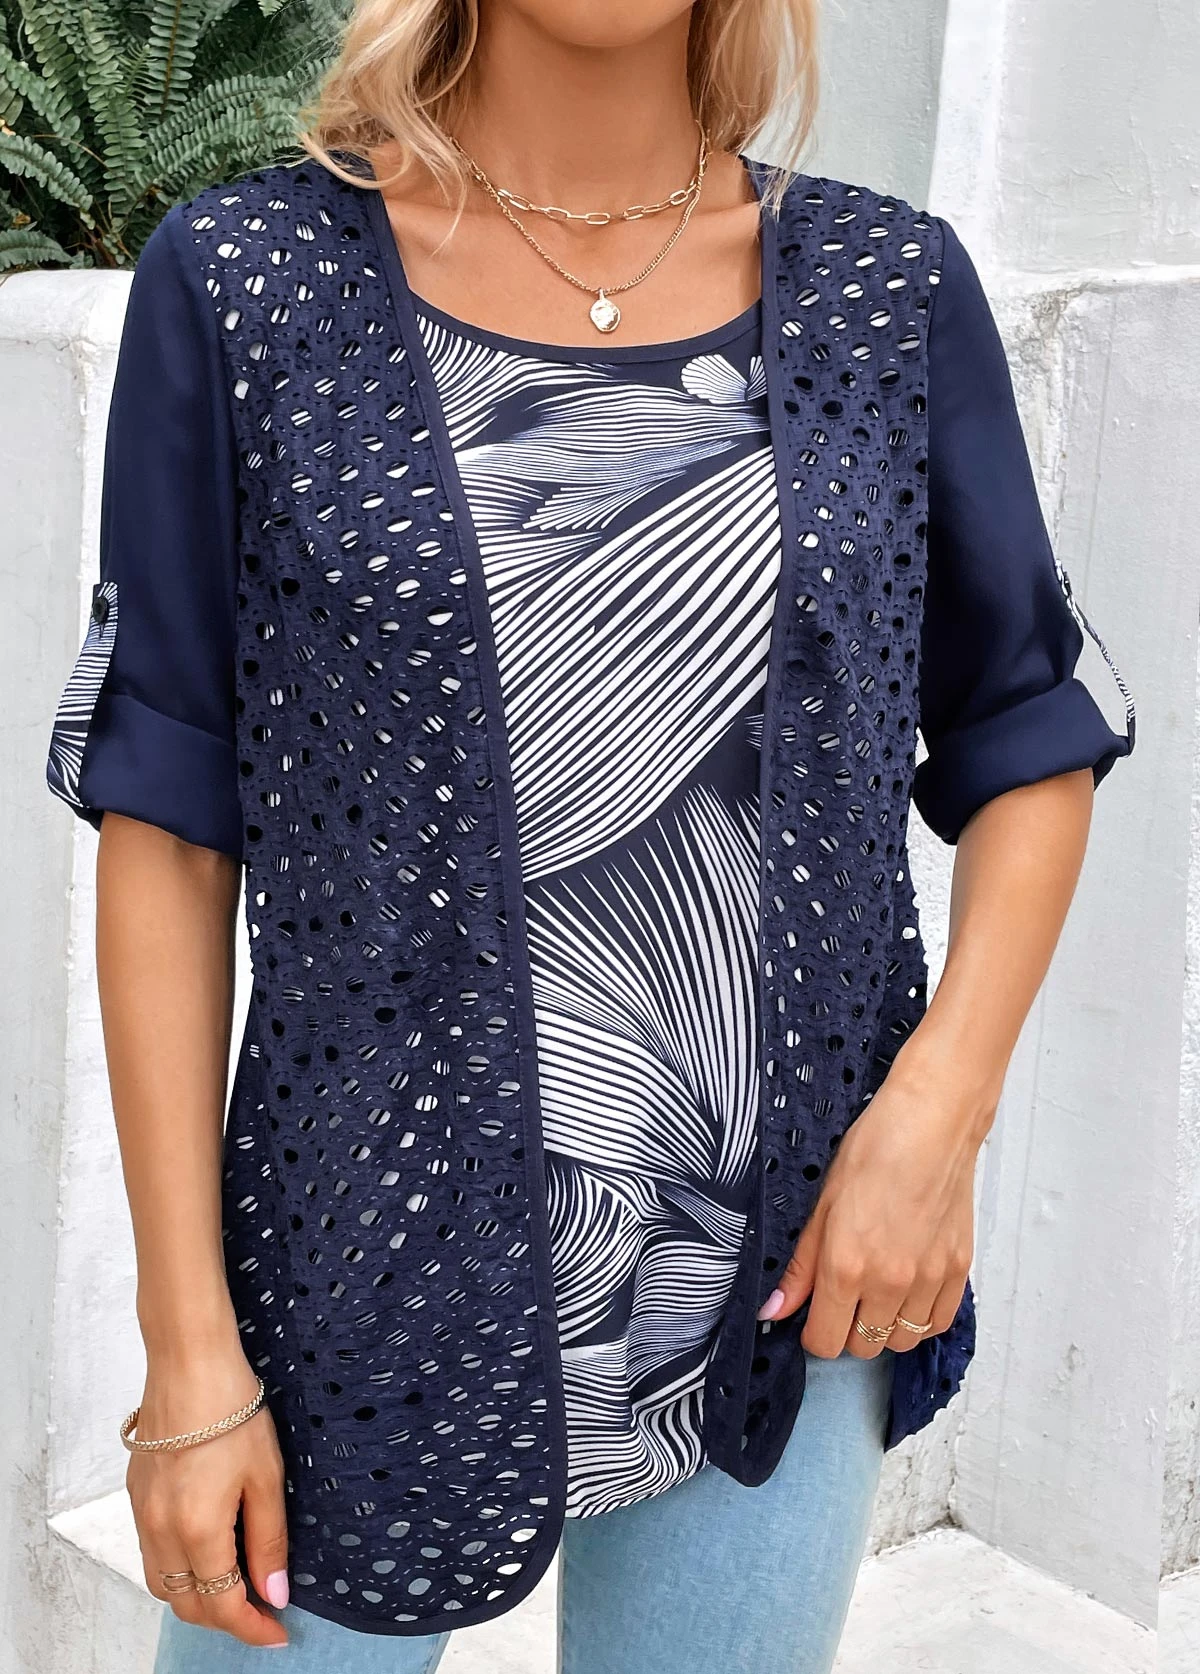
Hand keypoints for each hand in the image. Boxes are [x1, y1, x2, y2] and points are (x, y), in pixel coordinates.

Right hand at [127, 1347, 289, 1646]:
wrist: (189, 1364)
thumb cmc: (232, 1411)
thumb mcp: (267, 1477)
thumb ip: (269, 1541)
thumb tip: (274, 1593)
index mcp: (197, 1531)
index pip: (222, 1606)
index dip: (252, 1627)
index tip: (277, 1633)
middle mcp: (160, 1532)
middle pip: (186, 1605)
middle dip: (225, 1619)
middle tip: (262, 1611)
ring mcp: (142, 1514)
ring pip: (162, 1584)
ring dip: (196, 1598)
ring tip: (236, 1586)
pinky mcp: (136, 1496)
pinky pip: (151, 1553)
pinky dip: (177, 1569)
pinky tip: (207, 1550)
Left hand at [756, 1052, 985, 1356]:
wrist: (931, 1124)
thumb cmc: (875, 1150)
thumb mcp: (821, 1204)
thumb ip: (800, 1266)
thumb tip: (775, 1308)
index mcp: (846, 1266)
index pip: (825, 1342)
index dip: (814, 1333)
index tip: (814, 1315)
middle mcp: (888, 1282)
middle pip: (863, 1346)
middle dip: (848, 1330)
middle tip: (845, 1298)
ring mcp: (928, 1279)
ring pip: (902, 1340)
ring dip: (885, 1326)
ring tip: (877, 1292)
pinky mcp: (959, 1270)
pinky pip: (939, 1322)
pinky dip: (921, 1317)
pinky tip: (908, 1292)